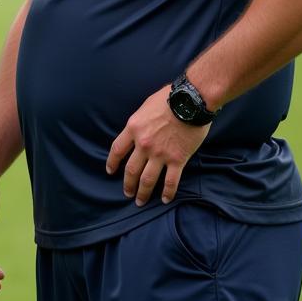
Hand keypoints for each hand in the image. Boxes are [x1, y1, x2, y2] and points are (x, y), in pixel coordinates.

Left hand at [105, 87, 209, 205]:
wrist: (191, 101)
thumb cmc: (169, 98)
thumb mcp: (145, 107)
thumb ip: (139, 123)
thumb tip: (136, 132)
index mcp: (133, 128)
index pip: (117, 150)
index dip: (112, 163)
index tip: (110, 171)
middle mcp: (143, 144)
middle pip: (131, 170)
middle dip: (128, 184)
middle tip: (127, 193)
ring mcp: (160, 154)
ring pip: (147, 179)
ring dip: (143, 193)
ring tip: (140, 201)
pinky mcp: (177, 160)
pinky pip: (170, 181)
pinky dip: (167, 193)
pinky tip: (165, 200)